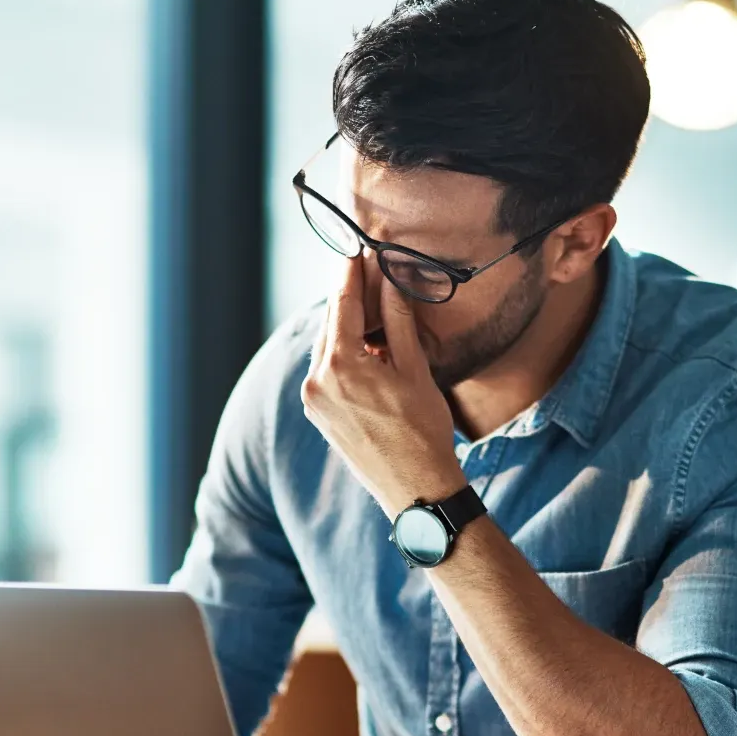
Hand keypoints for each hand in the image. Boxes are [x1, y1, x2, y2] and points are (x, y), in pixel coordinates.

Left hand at [301, 256, 465, 515]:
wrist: (415, 488)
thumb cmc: (423, 430)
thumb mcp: (414, 369)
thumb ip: (399, 321)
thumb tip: (392, 277)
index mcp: (341, 365)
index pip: (343, 303)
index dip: (351, 272)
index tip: (356, 247)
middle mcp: (317, 380)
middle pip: (332, 323)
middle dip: (349, 298)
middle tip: (365, 270)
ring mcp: (313, 400)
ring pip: (327, 347)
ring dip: (347, 326)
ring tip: (371, 309)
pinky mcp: (318, 414)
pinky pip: (326, 370)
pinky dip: (342, 353)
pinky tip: (366, 349)